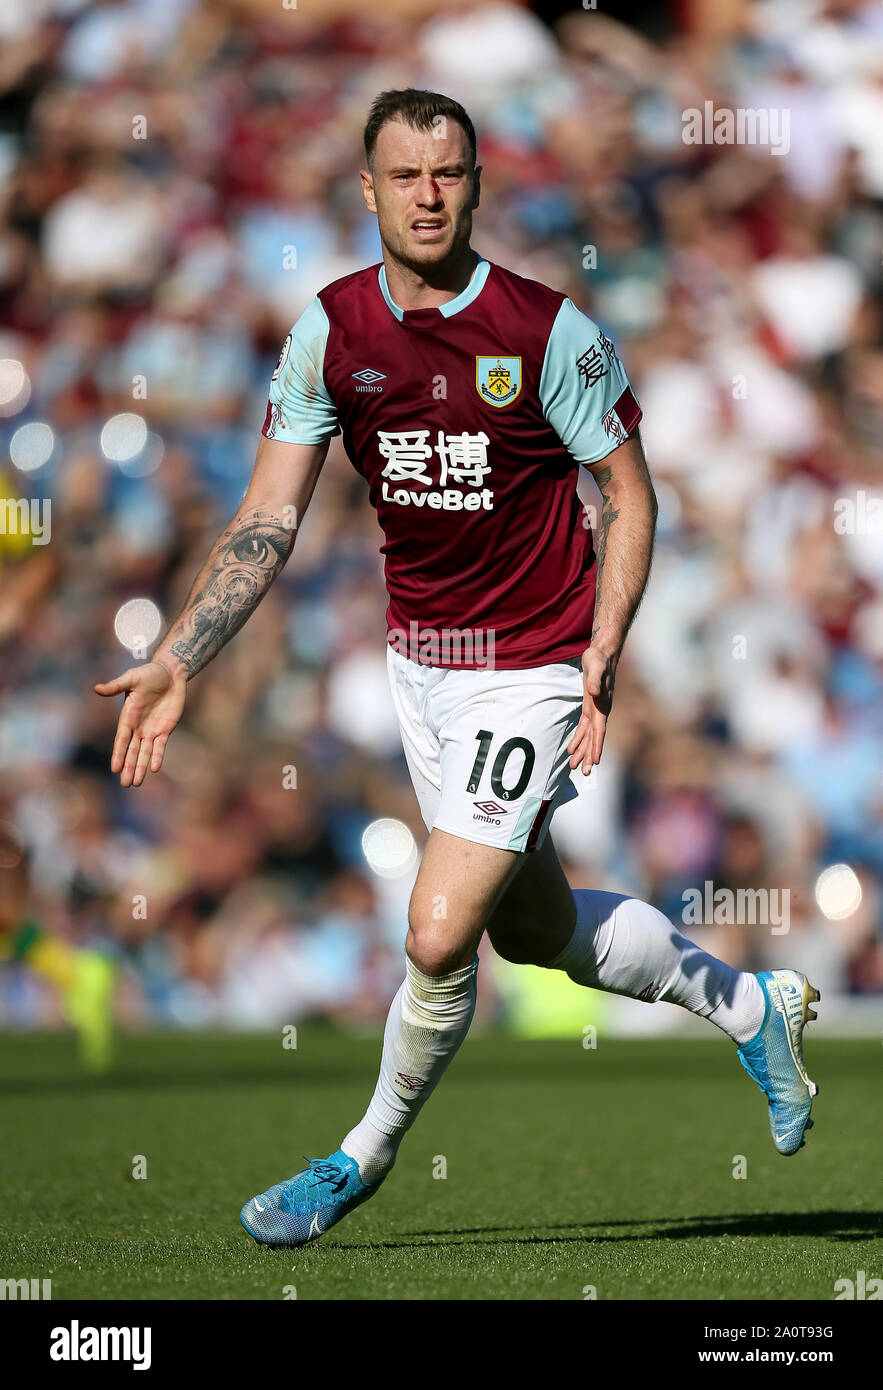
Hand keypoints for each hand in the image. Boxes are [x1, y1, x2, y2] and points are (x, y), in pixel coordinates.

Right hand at [94, 659, 186, 786]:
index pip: (122, 739)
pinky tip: (154, 769)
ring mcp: (151, 729)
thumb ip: (116, 686)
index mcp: (128, 717)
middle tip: (125, 784)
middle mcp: (138, 727)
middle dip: (128, 767)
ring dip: (140, 767)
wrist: (170, 673)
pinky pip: (160, 746)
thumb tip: (97, 688)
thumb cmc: (149, 674)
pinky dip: (158, 757)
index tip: (114, 769)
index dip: (119, 754)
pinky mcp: (165, 729)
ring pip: (145, 753)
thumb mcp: (132, 678)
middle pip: (132, 751)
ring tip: (135, 783)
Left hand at [567, 644, 616, 774]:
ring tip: (575, 766)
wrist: (603, 652)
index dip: (597, 746)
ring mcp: (595, 710)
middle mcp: (600, 711)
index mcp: (602, 706)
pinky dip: (579, 738)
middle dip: (589, 755)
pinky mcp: (589, 706)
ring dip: (583, 751)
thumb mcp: (595, 667)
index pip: (599, 730)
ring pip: (589, 736)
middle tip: (584, 773)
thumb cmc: (599, 659)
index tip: (595, 761)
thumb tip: (595, 692)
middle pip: (594, 738)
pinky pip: (584, 728)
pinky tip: (573, 749)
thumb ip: (596, 680)